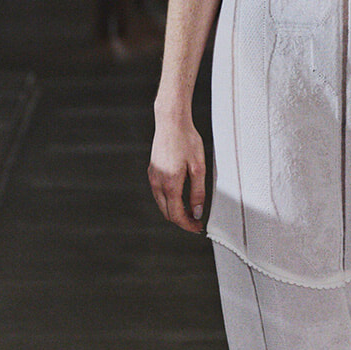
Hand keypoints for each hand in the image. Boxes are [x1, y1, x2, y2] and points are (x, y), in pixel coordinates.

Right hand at [148, 114, 207, 233]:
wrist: (171, 122)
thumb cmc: (186, 140)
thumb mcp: (198, 168)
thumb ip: (198, 192)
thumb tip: (197, 211)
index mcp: (170, 184)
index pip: (177, 215)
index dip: (188, 225)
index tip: (198, 227)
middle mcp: (157, 183)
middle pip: (167, 213)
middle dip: (182, 220)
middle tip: (196, 221)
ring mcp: (152, 177)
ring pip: (162, 204)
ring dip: (174, 211)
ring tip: (190, 210)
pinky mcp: (152, 172)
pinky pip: (158, 193)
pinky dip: (168, 201)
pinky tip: (180, 197)